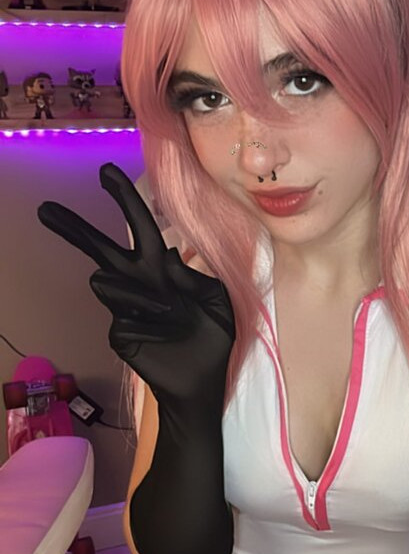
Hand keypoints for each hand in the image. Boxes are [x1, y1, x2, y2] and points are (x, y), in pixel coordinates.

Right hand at [38, 163, 234, 408]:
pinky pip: (122, 312)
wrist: (205, 380)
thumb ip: (192, 272)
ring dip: (142, 292)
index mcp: (162, 270)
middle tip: (46, 209)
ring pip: (108, 279)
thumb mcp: (217, 297)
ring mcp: (125, 309)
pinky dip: (146, 316)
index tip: (106, 173)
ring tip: (172, 314)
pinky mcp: (120, 332)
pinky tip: (163, 330)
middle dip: (75, 229)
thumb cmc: (214, 338)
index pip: (138, 227)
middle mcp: (139, 285)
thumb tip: (163, 253)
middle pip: (100, 249)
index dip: (124, 199)